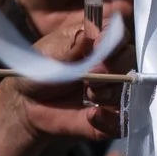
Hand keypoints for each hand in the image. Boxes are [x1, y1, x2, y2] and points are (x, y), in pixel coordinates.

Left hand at [18, 14, 122, 145]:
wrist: (28, 104)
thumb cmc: (38, 71)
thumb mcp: (48, 55)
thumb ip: (70, 46)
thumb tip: (88, 35)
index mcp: (96, 42)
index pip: (118, 35)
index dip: (114, 39)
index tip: (98, 44)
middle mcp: (109, 65)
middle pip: (128, 60)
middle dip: (114, 67)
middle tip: (91, 75)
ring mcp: (112, 91)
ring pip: (129, 90)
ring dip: (110, 93)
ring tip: (88, 95)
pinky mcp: (110, 117)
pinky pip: (122, 120)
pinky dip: (110, 119)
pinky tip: (92, 115)